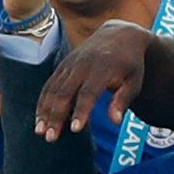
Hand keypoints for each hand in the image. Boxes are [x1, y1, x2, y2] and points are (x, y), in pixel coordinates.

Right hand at [34, 19, 150, 141]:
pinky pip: (49, 85)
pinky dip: (42, 102)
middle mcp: (82, 65)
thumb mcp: (134, 81)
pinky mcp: (62, 66)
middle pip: (64, 93)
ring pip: (52, 89)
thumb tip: (115, 122)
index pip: (88, 92)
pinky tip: (40, 118)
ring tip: (40, 131)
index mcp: (102, 68)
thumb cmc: (129, 64)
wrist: (118, 35)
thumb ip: (123, 100)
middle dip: (56, 116)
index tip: (75, 129)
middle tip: (50, 137)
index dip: (81, 111)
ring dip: (44, 111)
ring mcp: (70, 64)